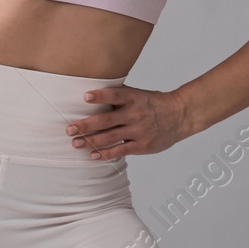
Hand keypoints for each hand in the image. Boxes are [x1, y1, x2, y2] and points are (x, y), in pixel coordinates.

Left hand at [65, 86, 188, 159]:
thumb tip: (91, 92)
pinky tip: (92, 155)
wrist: (179, 116)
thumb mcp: (137, 94)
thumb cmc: (152, 103)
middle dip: (86, 125)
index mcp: (133, 98)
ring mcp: (138, 130)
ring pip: (110, 137)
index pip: (115, 96)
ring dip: (90, 141)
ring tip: (75, 143)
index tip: (85, 96)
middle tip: (69, 129)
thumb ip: (117, 95)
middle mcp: (134, 114)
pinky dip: (105, 153)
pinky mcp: (142, 145)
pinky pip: (120, 150)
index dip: (100, 96)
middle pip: (106, 120)